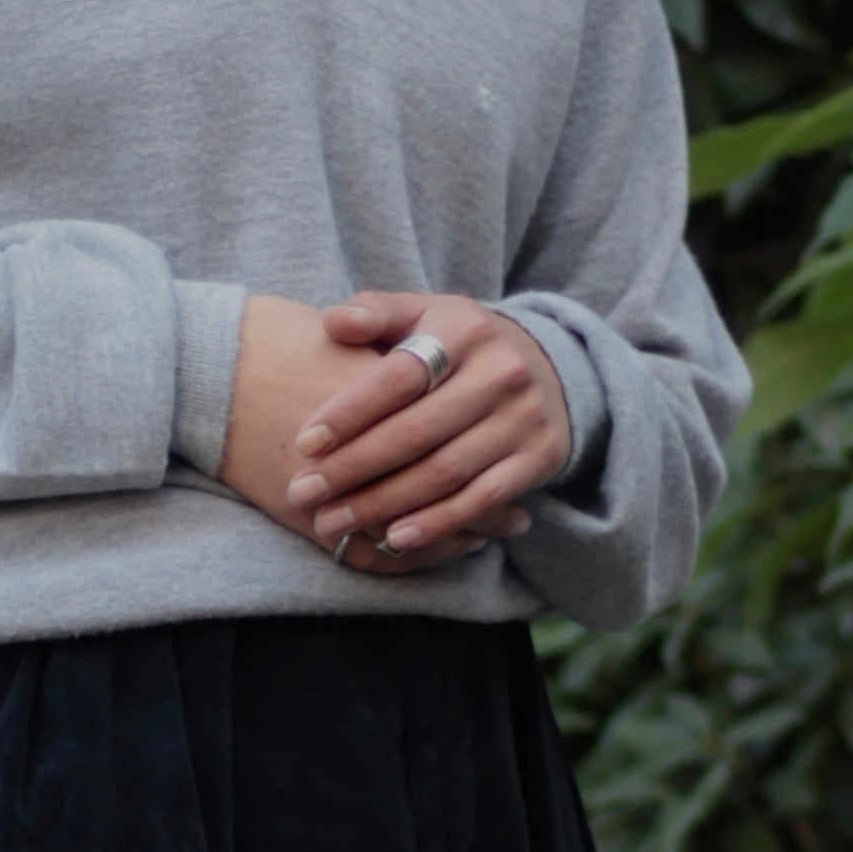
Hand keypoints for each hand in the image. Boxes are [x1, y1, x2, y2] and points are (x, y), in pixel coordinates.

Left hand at [220, 295, 530, 573]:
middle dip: (354, 468)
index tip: (305, 444)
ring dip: (384, 504)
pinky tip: (395, 538)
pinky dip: (437, 522)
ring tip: (333, 523)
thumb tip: (332, 323)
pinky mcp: (538, 457)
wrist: (550, 368)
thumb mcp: (425, 314)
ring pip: (444, 471)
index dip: (350, 412)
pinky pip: (482, 499)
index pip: (398, 376)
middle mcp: (499, 372)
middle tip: (302, 494)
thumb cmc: (460, 346)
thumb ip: (377, 313)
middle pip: (415, 431)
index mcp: (463, 329)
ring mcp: (522, 418)